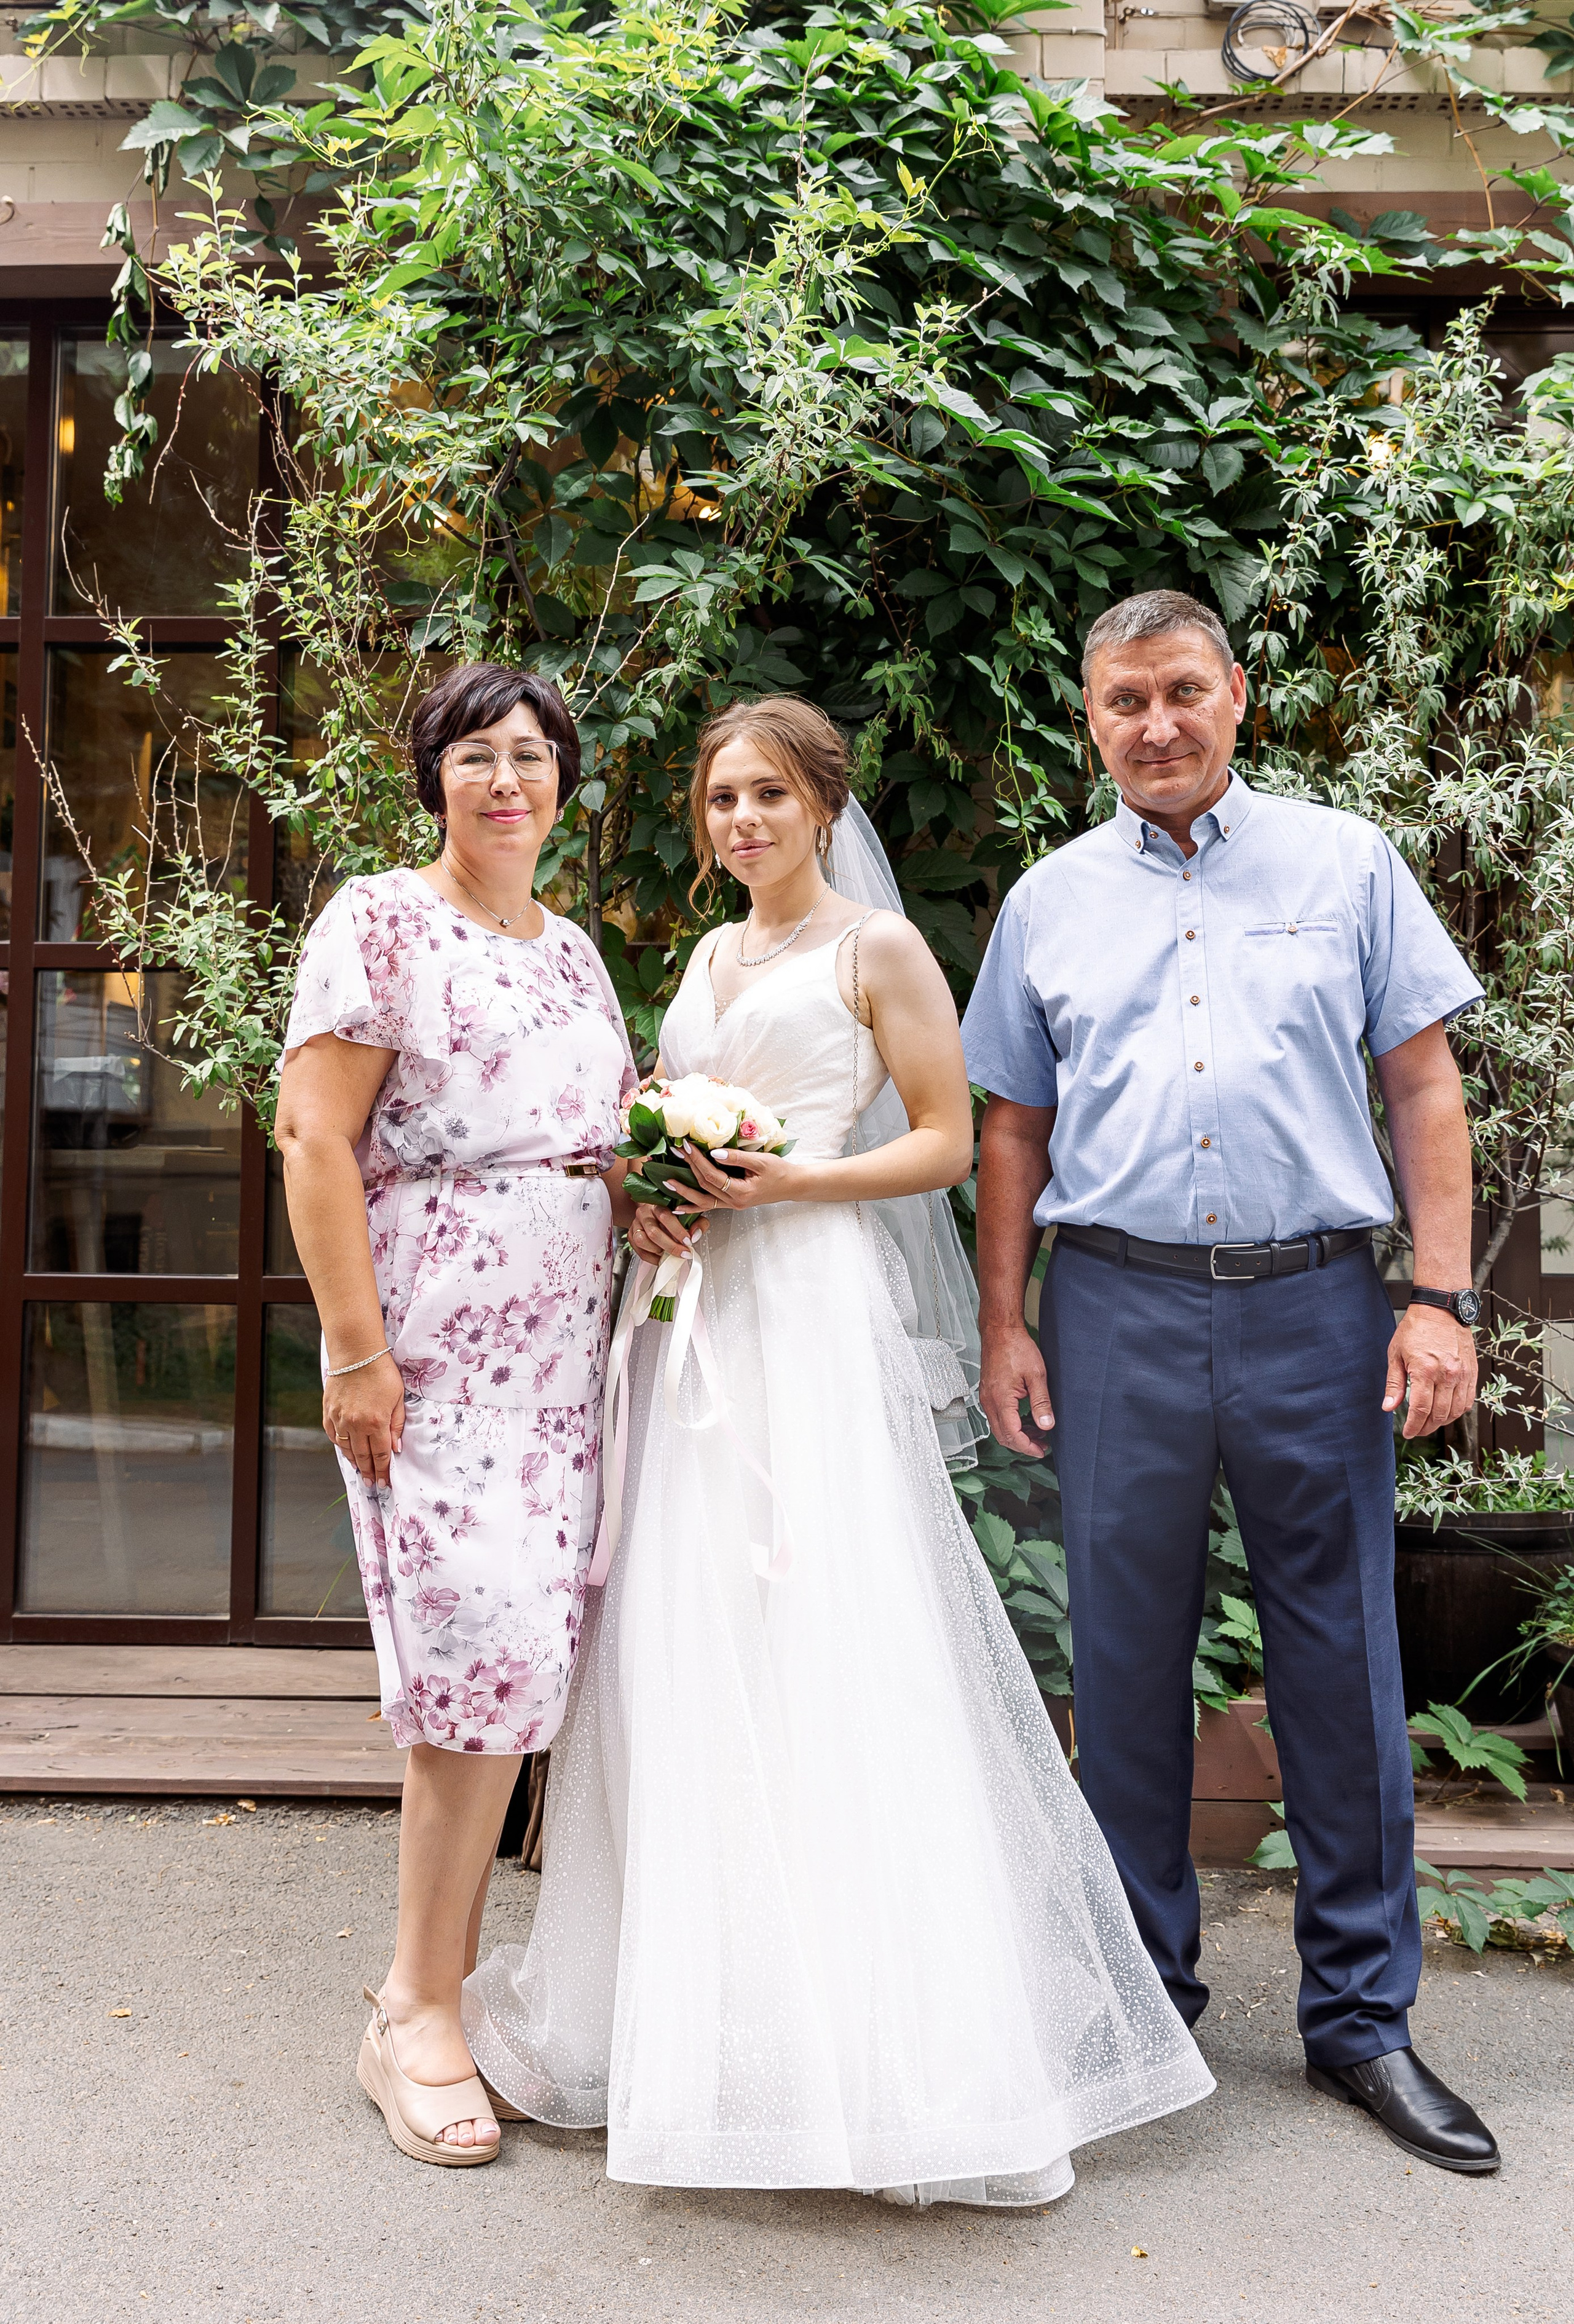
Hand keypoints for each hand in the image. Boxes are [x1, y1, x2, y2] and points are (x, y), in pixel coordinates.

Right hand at [323, 1351, 404, 1485]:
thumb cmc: (381, 1372)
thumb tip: (396, 1448)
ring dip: (354, 1461)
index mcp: (376, 1422)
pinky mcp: (328, 1412)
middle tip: (372, 1483)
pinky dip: (340, 1445)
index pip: (381, 1455)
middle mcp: (356, 1424)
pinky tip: (346, 1450)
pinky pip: (333, 1435)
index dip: (383, 1471)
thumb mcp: (398, 1398)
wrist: (356, 1352)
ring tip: (361, 1470)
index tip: (384, 1482)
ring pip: (346, 1449)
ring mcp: (339, 1419)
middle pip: (362, 1456)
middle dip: (369, 1472)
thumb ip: (396, 1425)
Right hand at [629, 1202, 702, 1262]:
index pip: (665, 1216)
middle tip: (683, 1253)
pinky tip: (662, 1257)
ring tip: (670, 1253)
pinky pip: (640, 1251)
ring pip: (642, 1241)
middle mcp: (644, 1213)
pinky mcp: (631, 1236)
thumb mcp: (690, 1215)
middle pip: (653, 1232)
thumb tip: (695, 1236)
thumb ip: (698, 1223)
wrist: (655, 1213)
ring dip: (658, 1251)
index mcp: (658, 1204)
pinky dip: (652, 1258)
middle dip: (671, 1246)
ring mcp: (635, 1224)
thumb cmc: (674, 1214)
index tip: (688, 1242)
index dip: (677, 1231)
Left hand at [666, 1141, 799, 1211]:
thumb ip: (737, 1157)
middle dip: (688, 1167)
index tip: (686, 1145)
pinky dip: (693, 1206)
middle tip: (675, 1151)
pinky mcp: (731, 1203)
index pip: (712, 1175)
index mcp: (740, 1192)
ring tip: (666, 1181)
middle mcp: (733, 1202)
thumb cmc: (779, 1171)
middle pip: (704, 1185)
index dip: (697, 1160)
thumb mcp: (760, 1161)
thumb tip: (714, 1152)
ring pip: (702, 1199)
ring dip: (683, 1191)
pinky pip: (709, 1206)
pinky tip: (678, 1207)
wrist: (791, 1185)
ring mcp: (731, 1205)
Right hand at [980, 1322, 1054, 1456]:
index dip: (1027, 1447)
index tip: (1041, 1450)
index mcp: (1001, 1399)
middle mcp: (989, 1401)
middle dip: (1022, 1445)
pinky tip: (1025, 1420)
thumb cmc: (1016, 1348)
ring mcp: (986, 1398)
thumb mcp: (1036, 1375)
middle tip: (1041, 1446)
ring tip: (1037, 1433)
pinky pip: (996, 1416)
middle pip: (1003, 1436)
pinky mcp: (988, 1393)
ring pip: (999, 1428)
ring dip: (1017, 1435)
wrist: (1000, 1331)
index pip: (1012, 1434)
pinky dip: (1010, 1424)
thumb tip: (1047, 1425)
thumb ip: (1041, 1402)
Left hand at [1384, 1302, 1477, 1437]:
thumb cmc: (1416, 1329)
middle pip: (1439, 1414)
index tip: (1407, 1433)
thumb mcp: (1396, 1354)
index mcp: (1425, 1370)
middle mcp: (1447, 1374)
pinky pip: (1468, 1400)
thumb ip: (1394, 1384)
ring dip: (1442, 1422)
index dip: (1413, 1426)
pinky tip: (1447, 1412)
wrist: (1441, 1309)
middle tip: (1416, 1430)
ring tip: (1429, 1423)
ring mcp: (1462, 1374)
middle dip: (1426, 1428)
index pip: (1421, 1410)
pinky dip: (1458, 1411)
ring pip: (1455, 1411)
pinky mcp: (1472, 1372)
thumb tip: (1389, 1408)